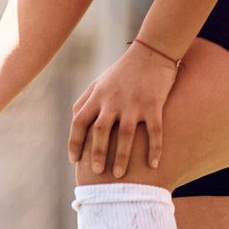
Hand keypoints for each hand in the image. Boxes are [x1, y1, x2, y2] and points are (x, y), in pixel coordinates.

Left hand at [69, 42, 176, 176]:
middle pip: (99, 130)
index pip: (79, 121)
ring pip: (124, 134)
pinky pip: (154, 130)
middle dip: (96, 153)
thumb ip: (86, 100)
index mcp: (97, 96)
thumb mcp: (100, 82)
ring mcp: (133, 103)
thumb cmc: (123, 71)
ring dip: (120, 156)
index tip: (75, 160)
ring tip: (118, 175)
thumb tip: (74, 119)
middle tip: (96, 173)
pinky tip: (153, 165)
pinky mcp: (154, 104)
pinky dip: (154, 148)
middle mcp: (112, 101)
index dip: (74, 142)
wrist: (151, 52)